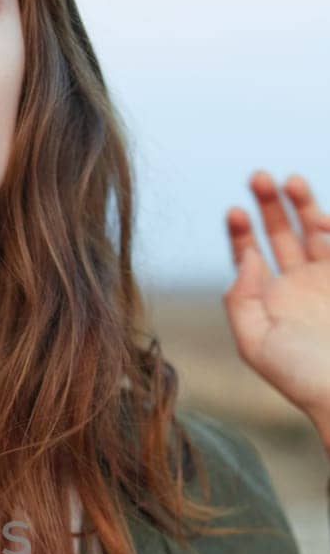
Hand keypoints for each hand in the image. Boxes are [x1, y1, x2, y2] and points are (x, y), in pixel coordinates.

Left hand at [223, 171, 329, 449]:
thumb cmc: (303, 376)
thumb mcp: (256, 345)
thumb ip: (241, 301)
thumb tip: (245, 258)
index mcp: (270, 303)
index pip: (249, 257)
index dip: (240, 232)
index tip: (234, 212)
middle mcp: (300, 287)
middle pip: (280, 235)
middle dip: (268, 205)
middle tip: (257, 176)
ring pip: (313, 231)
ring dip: (301, 203)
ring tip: (287, 180)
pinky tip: (319, 219)